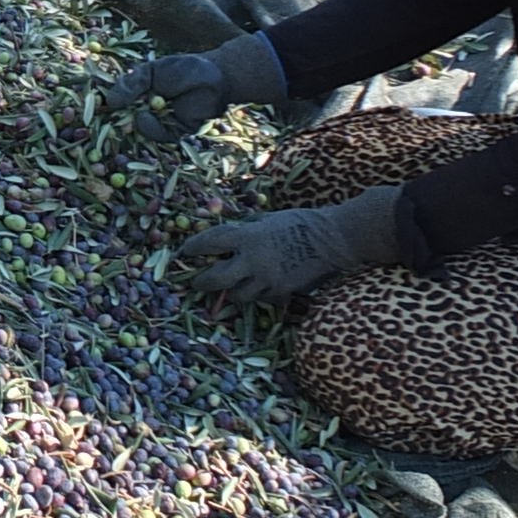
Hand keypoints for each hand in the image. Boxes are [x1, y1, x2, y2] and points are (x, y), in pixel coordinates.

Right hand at [109, 33, 288, 136]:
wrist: (215, 77)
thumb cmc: (183, 69)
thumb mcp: (151, 71)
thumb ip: (131, 84)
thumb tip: (109, 101)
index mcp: (138, 94)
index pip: (117, 103)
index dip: (104, 106)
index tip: (93, 105)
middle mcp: (145, 109)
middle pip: (123, 120)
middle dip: (112, 120)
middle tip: (102, 117)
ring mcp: (159, 122)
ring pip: (137, 128)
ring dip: (132, 120)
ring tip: (133, 107)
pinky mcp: (172, 132)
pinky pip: (155, 134)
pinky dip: (149, 126)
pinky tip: (146, 114)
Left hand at [178, 186, 402, 303]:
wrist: (333, 238)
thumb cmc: (301, 221)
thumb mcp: (268, 219)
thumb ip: (247, 230)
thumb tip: (228, 237)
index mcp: (248, 235)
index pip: (210, 243)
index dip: (193, 248)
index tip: (183, 252)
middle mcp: (253, 259)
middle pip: (215, 279)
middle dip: (202, 282)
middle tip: (196, 282)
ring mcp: (267, 278)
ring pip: (237, 295)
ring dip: (231, 292)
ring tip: (230, 287)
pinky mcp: (282, 292)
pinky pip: (261, 299)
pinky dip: (257, 295)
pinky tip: (259, 288)